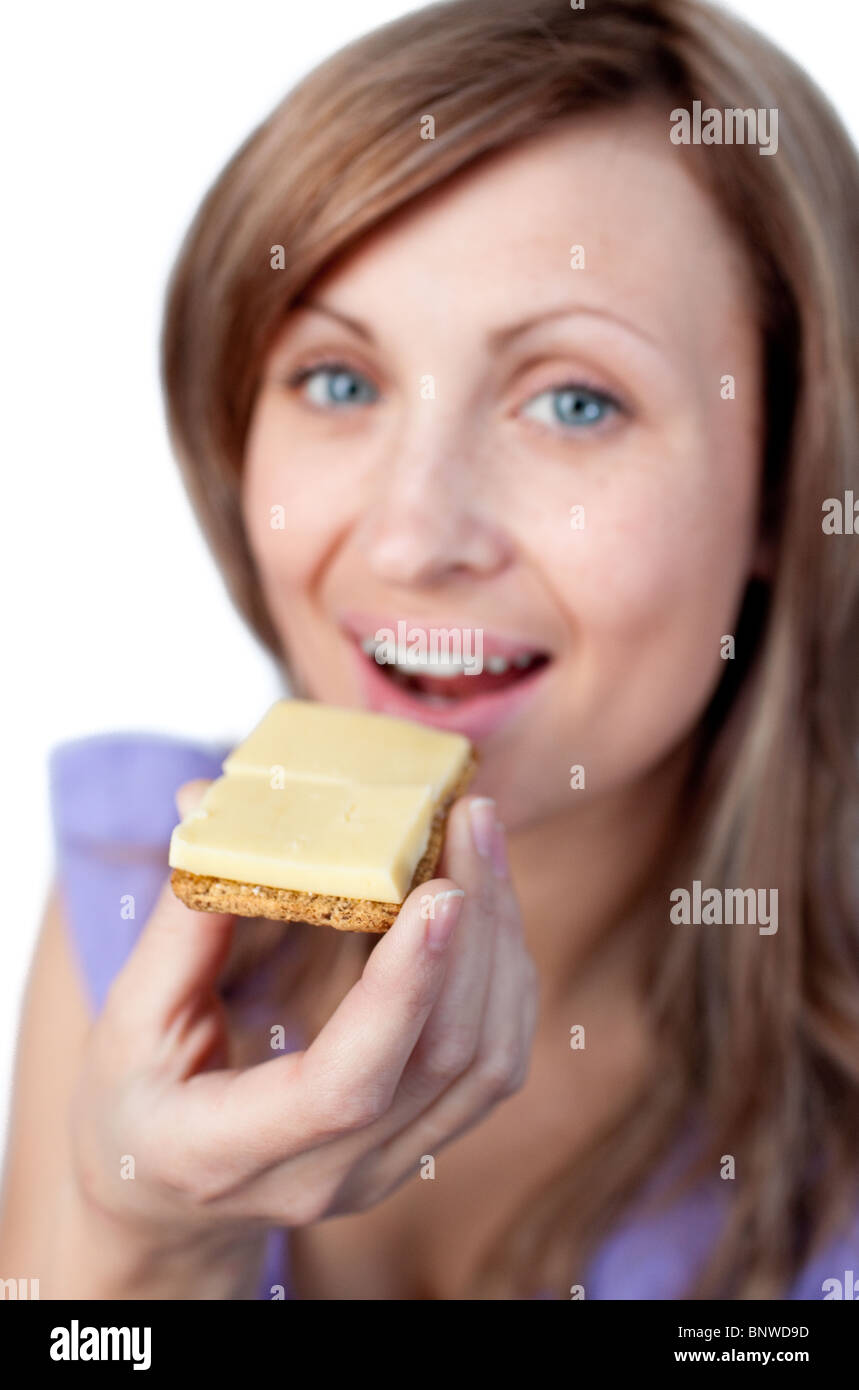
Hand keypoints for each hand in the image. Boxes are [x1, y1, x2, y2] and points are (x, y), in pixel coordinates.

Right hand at [68, 787, 538, 1247]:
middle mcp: (327, 1178)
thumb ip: (181, 925)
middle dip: (474, 931)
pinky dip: (504, 975)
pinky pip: (494, 1065)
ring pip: (488, 1063)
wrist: (170, 1199)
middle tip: (471, 819)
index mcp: (229, 1154)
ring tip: (483, 840)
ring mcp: (386, 1169)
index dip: (403, 990)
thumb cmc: (138, 1100)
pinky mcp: (423, 1144)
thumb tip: (213, 806)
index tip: (439, 893)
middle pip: (443, 1062)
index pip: (346, 1089)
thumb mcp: (129, 1020)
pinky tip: (487, 903)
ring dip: (501, 942)